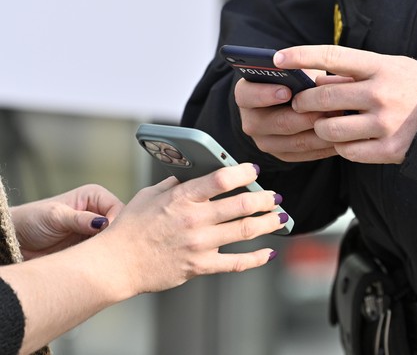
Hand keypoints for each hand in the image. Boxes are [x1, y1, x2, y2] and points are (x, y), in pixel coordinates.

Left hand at [10, 184, 123, 259]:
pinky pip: (104, 253)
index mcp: (95, 196)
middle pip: (120, 225)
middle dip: (116, 237)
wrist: (15, 240)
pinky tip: (97, 264)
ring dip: (109, 250)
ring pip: (114, 240)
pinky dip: (103, 258)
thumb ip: (80, 219)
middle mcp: (99, 211)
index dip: (117, 223)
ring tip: (100, 259)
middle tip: (107, 251)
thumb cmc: (32, 220)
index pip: (118, 208)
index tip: (107, 237)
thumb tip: (104, 223)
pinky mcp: (91, 247)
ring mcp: (96, 230)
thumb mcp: (56, 216)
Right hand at [102, 163, 286, 294]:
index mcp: (181, 197)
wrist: (116, 264)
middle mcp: (194, 219)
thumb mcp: (148, 196)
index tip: (253, 170)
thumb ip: (173, 184)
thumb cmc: (129, 228)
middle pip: (241, 205)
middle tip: (274, 196)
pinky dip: (256, 258)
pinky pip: (235, 263)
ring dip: (269, 223)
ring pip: (245, 231)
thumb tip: (191, 175)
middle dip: (264, 199)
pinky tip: (268, 252)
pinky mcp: (200, 266)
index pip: (221, 179)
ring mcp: (199, 244)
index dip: (243, 172)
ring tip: (281, 218)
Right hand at [234, 71, 338, 161]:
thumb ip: (301, 72)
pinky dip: (325, 145)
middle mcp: (251, 121)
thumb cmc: (294, 80)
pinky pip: (305, 154)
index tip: (287, 90)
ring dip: (321, 132)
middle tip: (329, 107)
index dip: (266, 93)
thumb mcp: (295, 69)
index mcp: (246, 95)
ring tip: (340, 121)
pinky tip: (341, 136)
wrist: (293, 101)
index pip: (249, 95)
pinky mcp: (283, 155)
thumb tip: (321, 81)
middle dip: (305, 115)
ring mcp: (266, 141)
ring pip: (295, 141)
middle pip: (278, 122)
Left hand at [274, 45, 416, 163]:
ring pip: (329, 129)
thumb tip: (316, 81)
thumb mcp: (390, 67)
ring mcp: (385, 123)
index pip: (332, 56)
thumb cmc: (413, 87)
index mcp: (381, 67)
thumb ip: (355, 73)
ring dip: (319, 128)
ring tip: (325, 124)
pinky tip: (347, 140)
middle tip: (298, 103)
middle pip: (323, 97)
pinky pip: (346, 151)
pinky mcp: (388, 149)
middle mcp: (381, 93)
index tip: (279, 57)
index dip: (302, 55)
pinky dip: (341, 146)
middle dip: (302, 102)